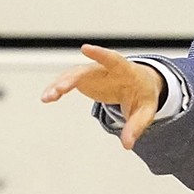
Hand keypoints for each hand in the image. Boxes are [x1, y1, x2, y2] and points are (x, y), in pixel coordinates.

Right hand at [41, 44, 164, 149]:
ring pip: (73, 76)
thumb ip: (136, 126)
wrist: (139, 86)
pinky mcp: (84, 80)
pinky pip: (68, 83)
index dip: (100, 54)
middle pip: (87, 71)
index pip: (112, 59)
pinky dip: (57, 89)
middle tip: (61, 88)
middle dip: (73, 78)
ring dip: (60, 85)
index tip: (85, 48)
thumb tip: (127, 144)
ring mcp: (92, 73)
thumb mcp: (146, 110)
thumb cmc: (143, 94)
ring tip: (48, 98)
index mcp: (125, 71)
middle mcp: (105, 69)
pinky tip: (47, 98)